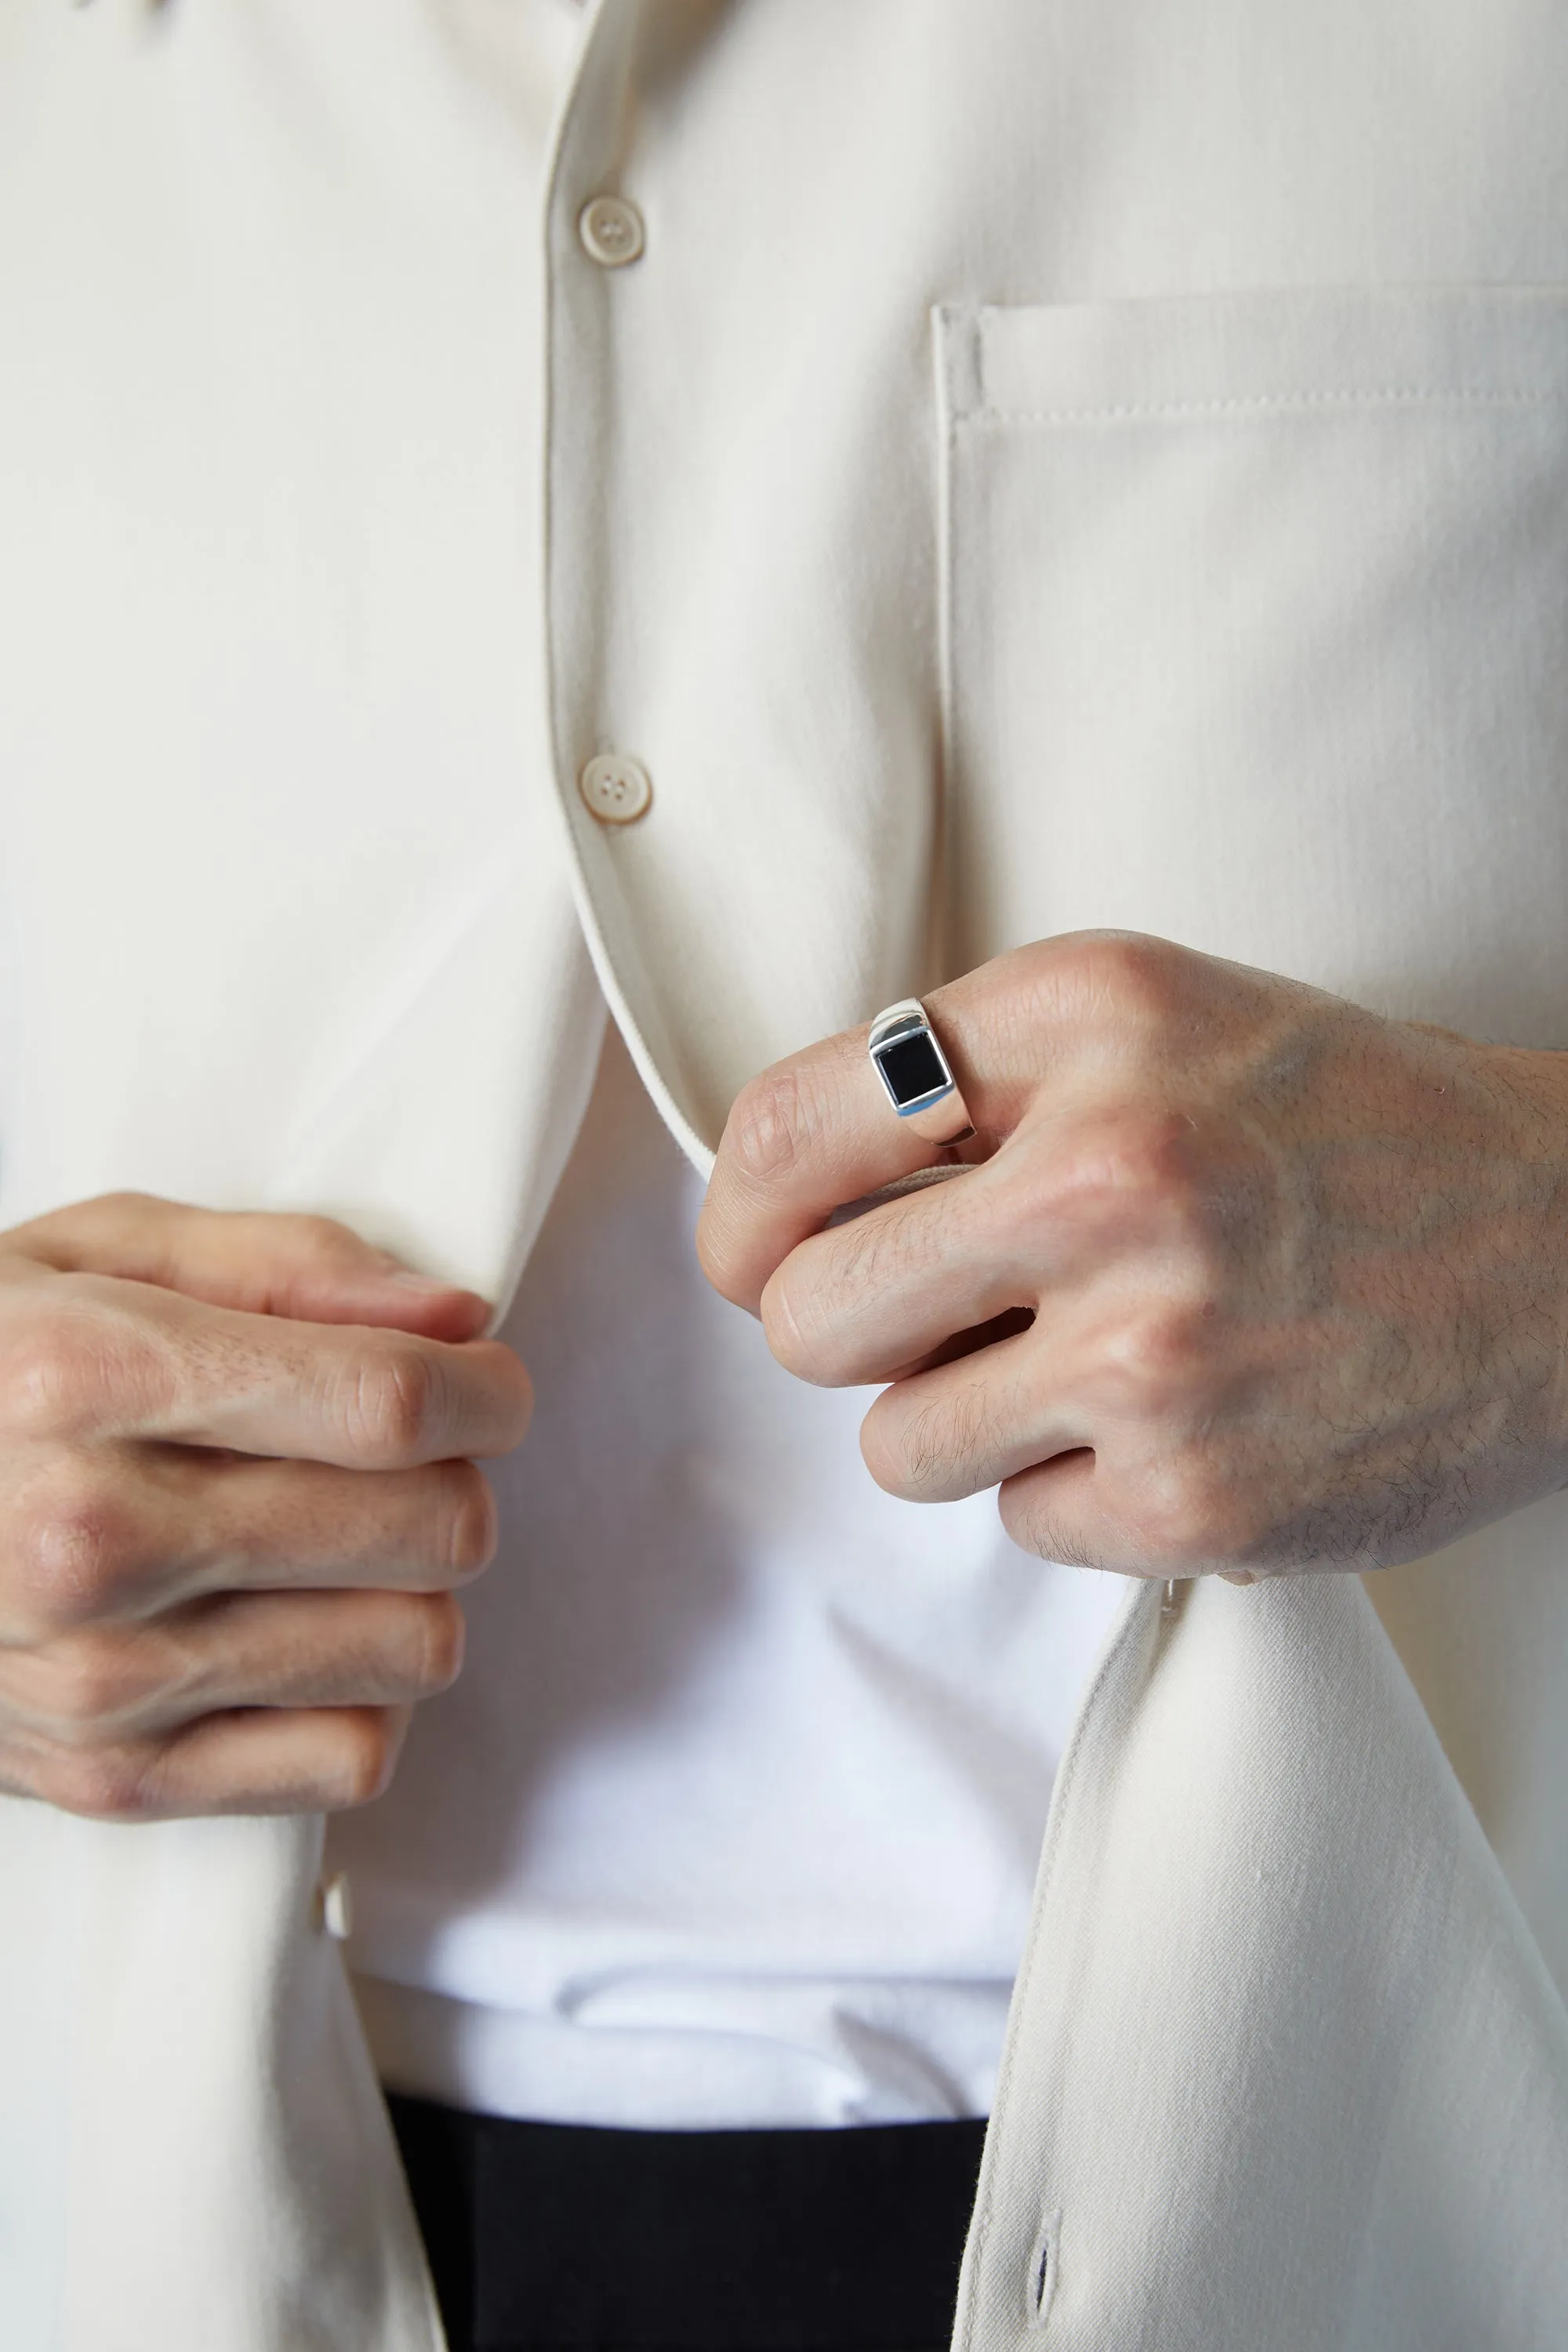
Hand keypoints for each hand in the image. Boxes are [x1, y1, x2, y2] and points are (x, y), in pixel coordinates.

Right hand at [0, 1194, 530, 1817]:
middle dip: (452, 1477)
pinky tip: (293, 1629)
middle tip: (396, 1455)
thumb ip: (284, 1265)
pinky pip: (353, 1755)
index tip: (485, 1383)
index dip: (484, 1391)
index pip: (387, 1404)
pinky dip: (356, 1692)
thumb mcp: (92, 1254)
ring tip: (332, 1540)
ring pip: (416, 1646)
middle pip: (428, 1528)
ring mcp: (100, 1681)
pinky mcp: (113, 1781)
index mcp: (86, 1380)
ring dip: (410, 1586)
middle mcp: (90, 1542)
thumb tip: (456, 1316)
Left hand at [698, 933, 1567, 1579]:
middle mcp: (1110, 1172)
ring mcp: (1153, 1348)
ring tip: (1089, 1368)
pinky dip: (1074, 1491)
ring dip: (964, 1422)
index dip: (739, 1219)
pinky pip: (1015, 1523)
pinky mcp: (1195, 1497)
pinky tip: (1179, 1424)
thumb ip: (969, 1078)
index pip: (781, 1132)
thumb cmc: (1345, 1126)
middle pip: (805, 1317)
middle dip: (850, 1334)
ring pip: (894, 1446)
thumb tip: (774, 1206)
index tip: (758, 1255)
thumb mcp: (1158, 1018)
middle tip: (941, 1320)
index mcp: (1083, 1017)